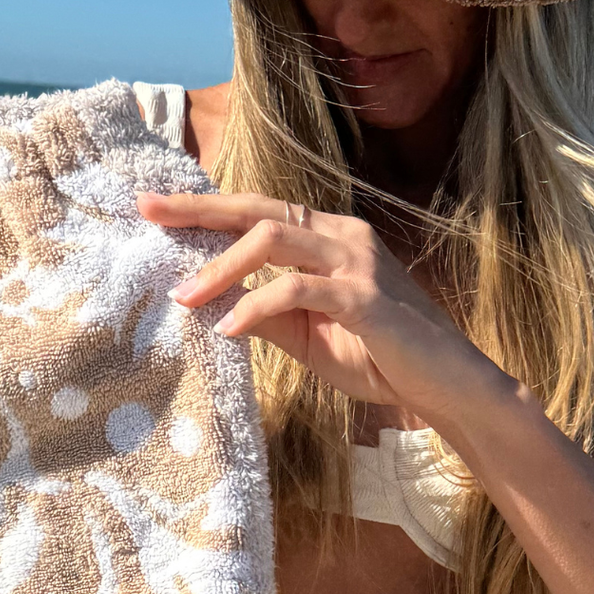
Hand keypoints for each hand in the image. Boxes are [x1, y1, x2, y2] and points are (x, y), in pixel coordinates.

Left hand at [145, 191, 507, 422]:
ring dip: (222, 267)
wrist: (445, 386)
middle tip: (148, 214)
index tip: (153, 208)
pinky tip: (228, 327)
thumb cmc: (380, 358)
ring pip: (273, 240)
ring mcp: (356, 263)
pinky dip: (257, 305)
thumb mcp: (307, 335)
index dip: (205, 207)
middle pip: (258, 210)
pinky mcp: (365, 297)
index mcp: (329, 237)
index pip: (257, 212)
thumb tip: (208, 306)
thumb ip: (265, 314)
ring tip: (184, 297)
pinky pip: (298, 291)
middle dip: (199, 211)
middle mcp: (343, 236)